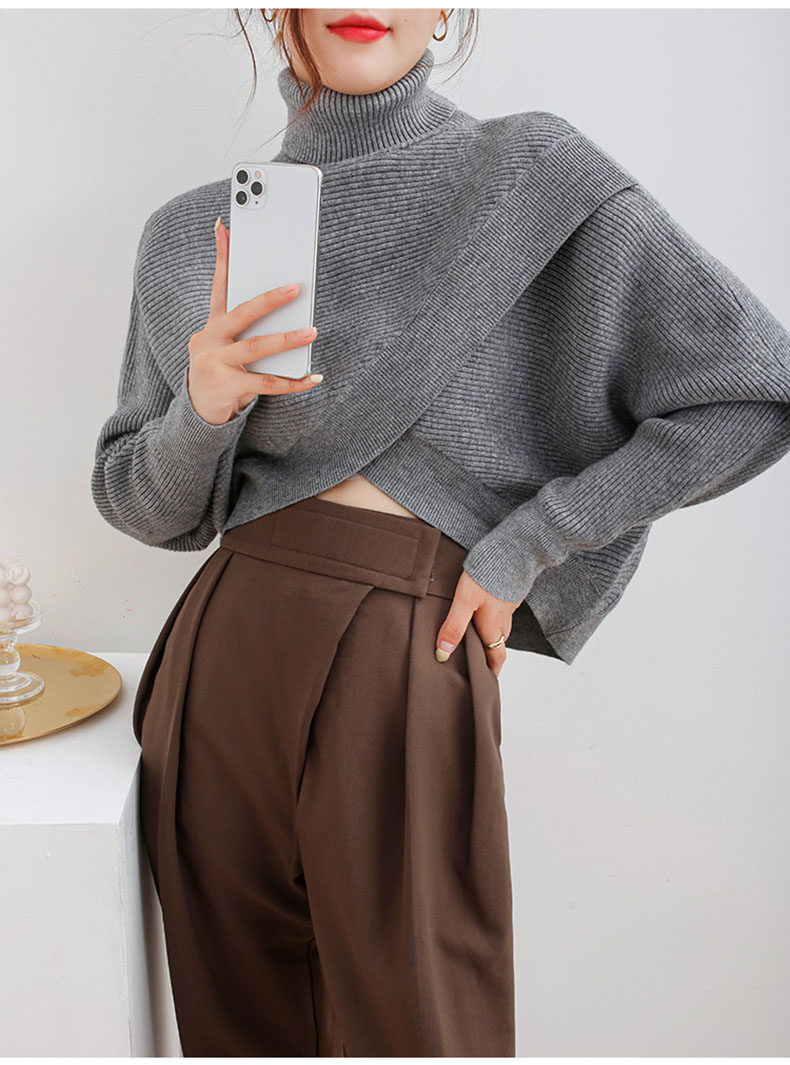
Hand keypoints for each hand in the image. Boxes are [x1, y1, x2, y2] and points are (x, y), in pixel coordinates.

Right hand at [186, 215, 324, 425]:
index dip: (222, 256)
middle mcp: (211, 339)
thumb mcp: (224, 344)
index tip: (225, 227)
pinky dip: (293, 382)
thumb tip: (280, 309)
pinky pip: (267, 383)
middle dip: (269, 299)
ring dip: (286, 339)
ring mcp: (216, 363)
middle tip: (295, 287)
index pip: (220, 285)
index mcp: (213, 325)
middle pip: (243, 313)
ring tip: (311, 331)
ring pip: (256, 348)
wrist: (197, 410)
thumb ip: (247, 327)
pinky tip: (312, 377)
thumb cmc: (220, 371)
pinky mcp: (227, 386)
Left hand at [435, 570, 521, 677]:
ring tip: (476, 636)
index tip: (486, 682)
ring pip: (500, 626)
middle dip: (488, 654)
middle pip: (497, 643)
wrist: (514, 549)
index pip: (496, 657)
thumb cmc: (487, 574)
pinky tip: (483, 608)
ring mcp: (509, 605)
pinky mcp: (509, 591)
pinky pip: (502, 610)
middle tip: (477, 661)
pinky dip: (493, 616)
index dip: (491, 671)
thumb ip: (454, 626)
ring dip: (490, 635)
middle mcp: (504, 619)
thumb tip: (442, 653)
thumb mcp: (465, 601)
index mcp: (493, 627)